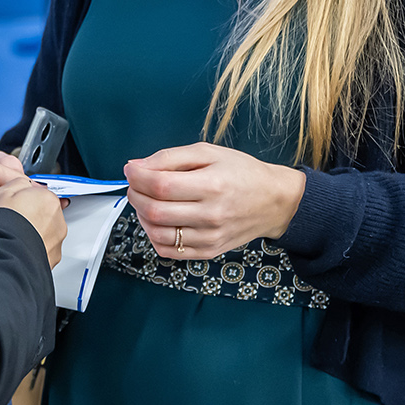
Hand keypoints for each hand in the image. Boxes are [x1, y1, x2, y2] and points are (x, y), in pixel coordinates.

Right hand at [0, 178, 66, 266]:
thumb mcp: (1, 191)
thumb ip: (18, 183)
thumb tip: (24, 184)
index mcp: (48, 200)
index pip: (41, 192)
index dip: (25, 197)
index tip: (15, 202)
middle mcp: (57, 222)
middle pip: (46, 213)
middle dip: (32, 216)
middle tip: (12, 220)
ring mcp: (55, 243)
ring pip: (45, 234)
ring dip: (33, 234)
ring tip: (13, 237)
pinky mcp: (51, 261)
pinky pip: (42, 251)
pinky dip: (32, 250)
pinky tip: (17, 249)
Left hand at [125, 142, 304, 260]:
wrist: (273, 201)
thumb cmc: (242, 173)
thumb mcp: (209, 153)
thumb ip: (170, 157)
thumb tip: (136, 166)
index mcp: (212, 185)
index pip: (160, 185)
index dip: (137, 177)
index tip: (131, 169)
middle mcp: (211, 215)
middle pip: (154, 210)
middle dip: (135, 195)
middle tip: (136, 184)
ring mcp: (209, 237)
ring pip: (157, 233)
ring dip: (141, 216)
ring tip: (146, 201)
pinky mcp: (208, 251)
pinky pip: (168, 250)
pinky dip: (154, 235)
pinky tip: (158, 220)